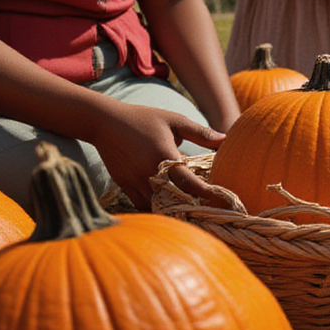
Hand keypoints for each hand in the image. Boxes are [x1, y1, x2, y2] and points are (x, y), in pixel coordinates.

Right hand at [86, 101, 224, 209]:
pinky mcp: (124, 185)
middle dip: (192, 206)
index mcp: (165, 156)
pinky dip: (155, 207)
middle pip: (175, 199)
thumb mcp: (174, 120)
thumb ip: (200, 133)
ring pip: (157, 205)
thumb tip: (225, 139)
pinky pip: (142, 204)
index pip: (189, 182)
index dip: (207, 194)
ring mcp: (134, 181)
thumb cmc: (143, 118)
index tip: (222, 201)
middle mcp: (149, 172)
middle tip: (209, 210)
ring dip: (173, 209)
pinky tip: (168, 206)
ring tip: (190, 211)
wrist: (104, 122)